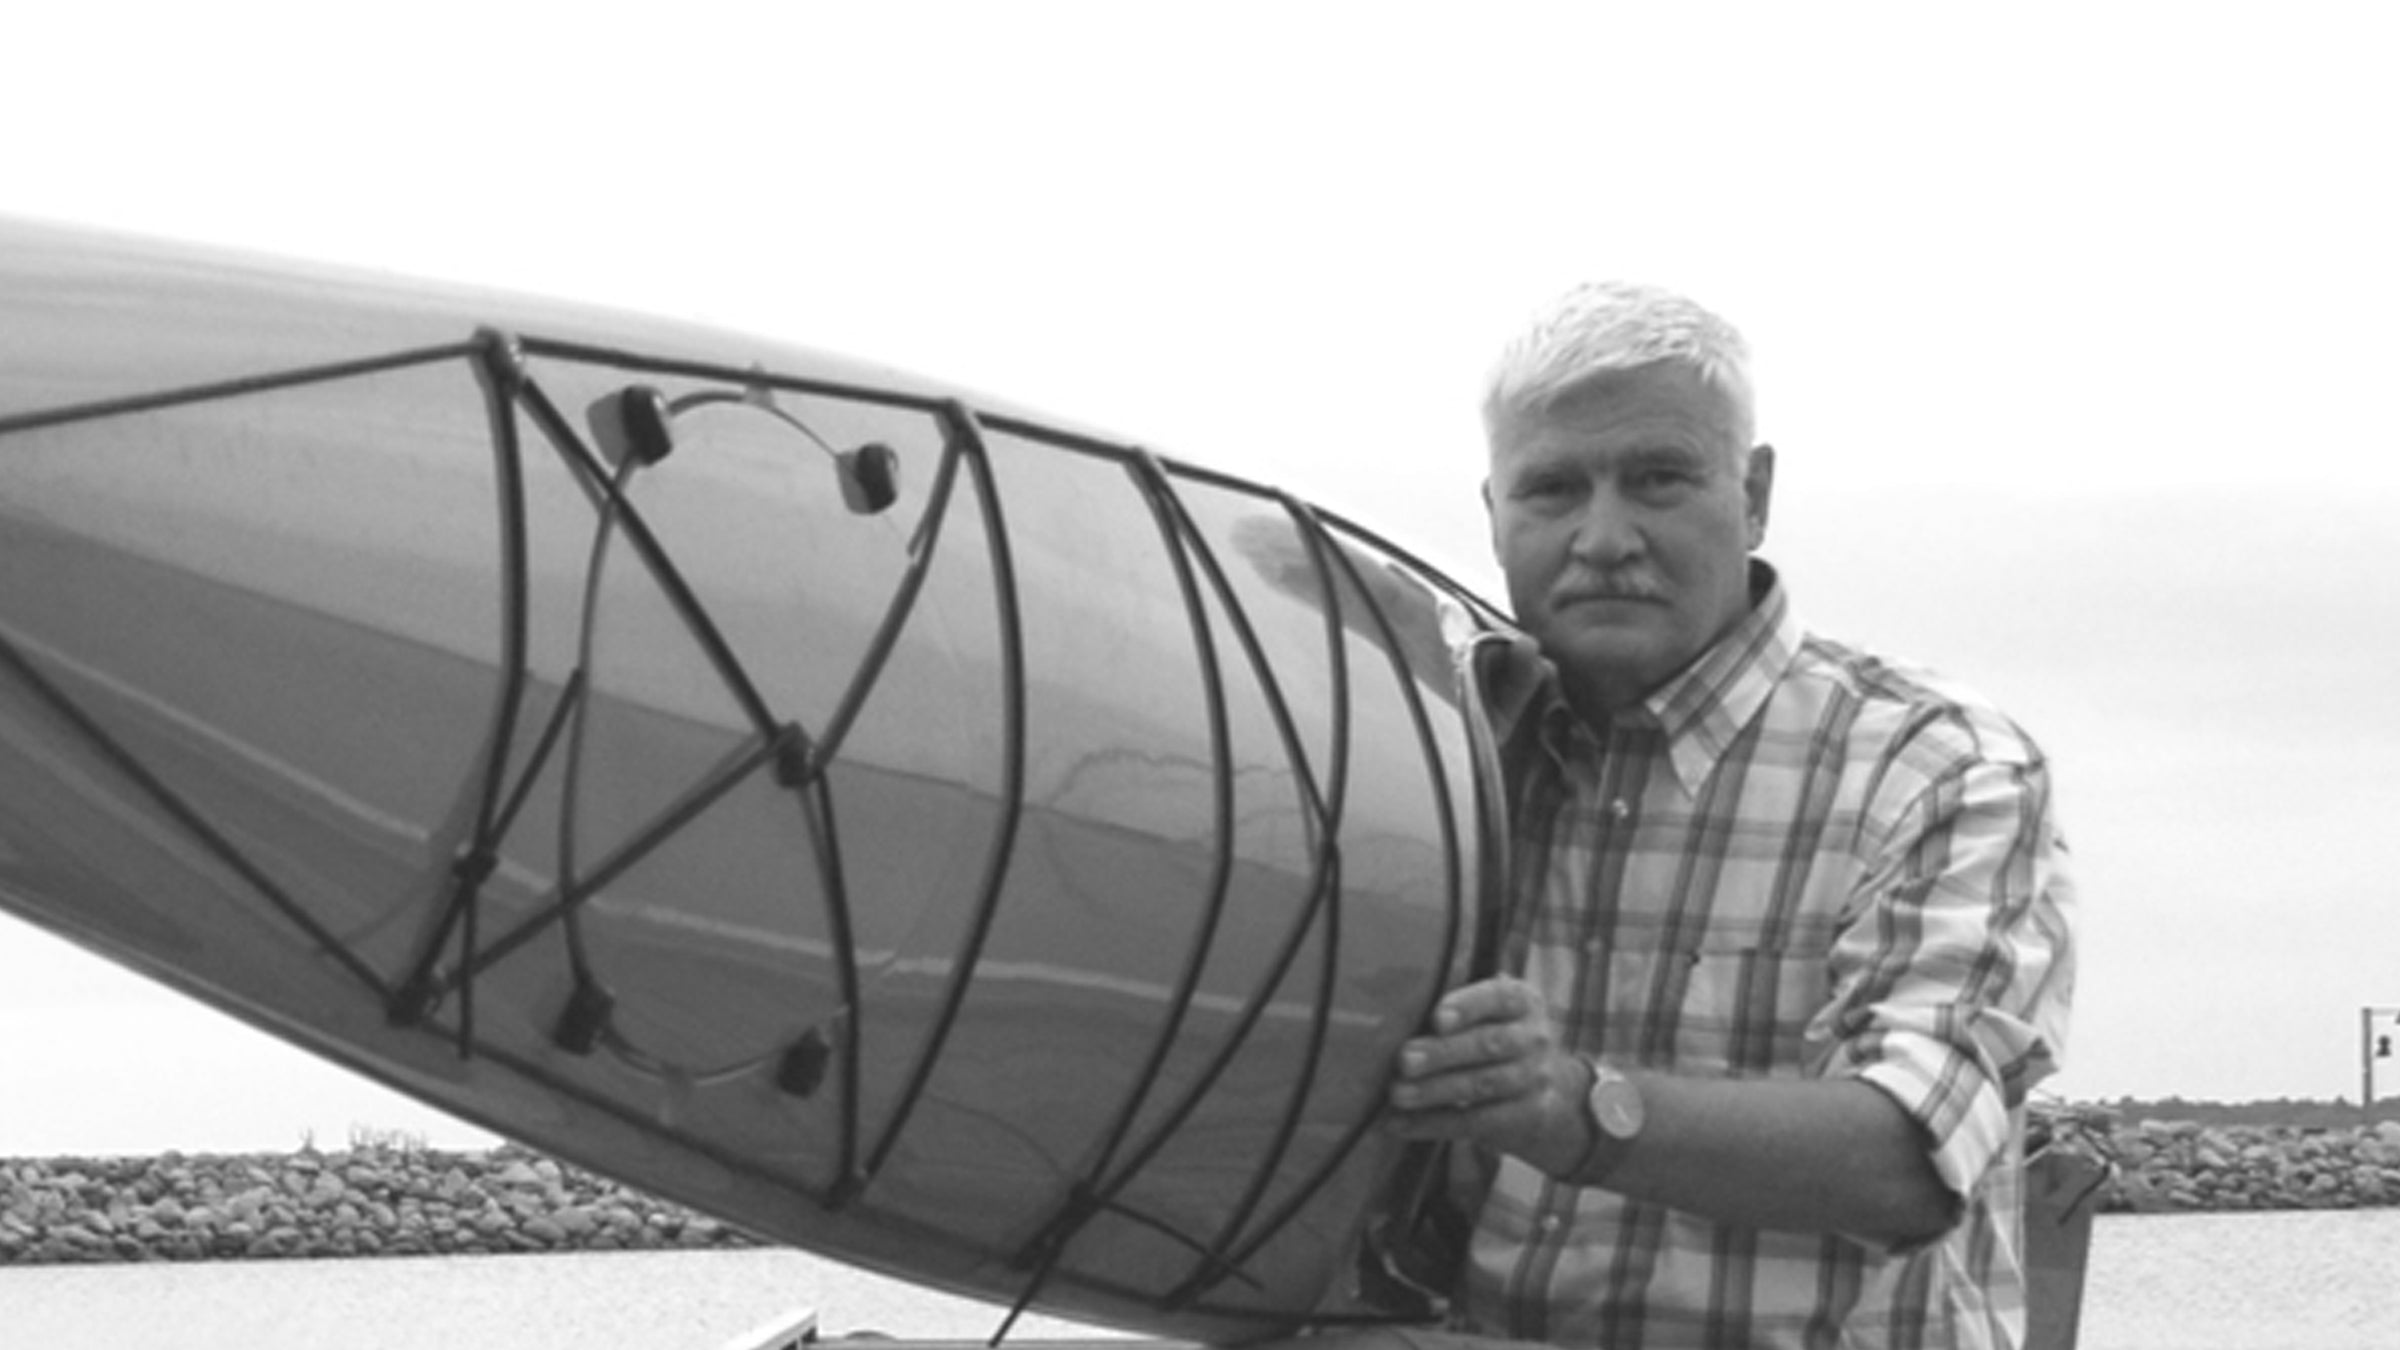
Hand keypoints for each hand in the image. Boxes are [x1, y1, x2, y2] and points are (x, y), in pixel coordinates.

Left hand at [1384, 976, 1590, 1175]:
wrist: (1549, 1093)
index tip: (1437, 1019)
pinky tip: (1400, 1124)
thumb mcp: (1489, 1014)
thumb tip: (1384, 1007)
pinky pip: (1477, 1121)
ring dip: (1435, 1090)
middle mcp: (1533, 1037)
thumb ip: (1452, 1009)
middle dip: (1444, 1052)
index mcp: (1522, 1002)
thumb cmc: (1496, 1038)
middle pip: (1489, 1044)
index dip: (1468, 1007)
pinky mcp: (1526, 1117)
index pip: (1499, 997)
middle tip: (1404, 1060)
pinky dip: (1434, 1123)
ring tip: (1397, 1093)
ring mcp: (1534, 1079)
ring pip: (1482, 1084)